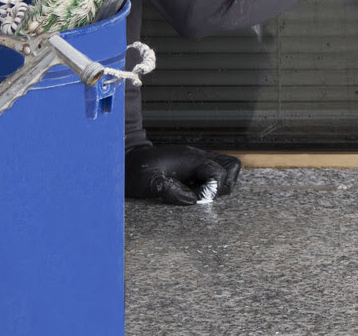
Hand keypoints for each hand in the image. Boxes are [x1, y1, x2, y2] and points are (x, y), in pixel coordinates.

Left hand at [125, 145, 241, 205]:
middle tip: (205, 196)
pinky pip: (213, 171)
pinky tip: (193, 190)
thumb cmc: (135, 170)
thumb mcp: (148, 183)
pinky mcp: (193, 165)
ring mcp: (196, 160)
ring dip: (219, 183)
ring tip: (201, 194)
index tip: (197, 198)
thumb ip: (170, 191)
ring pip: (225, 167)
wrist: (126, 159)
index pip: (219, 171)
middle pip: (231, 166)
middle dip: (223, 185)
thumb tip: (193, 200)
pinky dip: (210, 182)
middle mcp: (197, 156)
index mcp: (190, 158)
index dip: (212, 188)